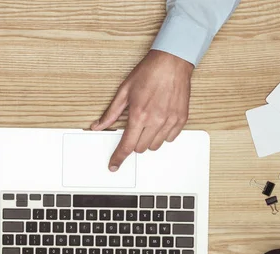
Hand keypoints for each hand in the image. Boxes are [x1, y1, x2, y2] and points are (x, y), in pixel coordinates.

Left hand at [91, 50, 193, 170]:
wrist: (172, 61)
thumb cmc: (149, 73)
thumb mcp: (124, 91)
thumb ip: (111, 113)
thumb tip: (98, 125)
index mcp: (139, 114)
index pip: (126, 145)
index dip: (118, 157)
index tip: (114, 165)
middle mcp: (155, 120)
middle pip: (140, 148)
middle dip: (134, 143)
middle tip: (134, 129)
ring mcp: (170, 121)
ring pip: (155, 146)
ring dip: (148, 140)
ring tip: (147, 124)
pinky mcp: (181, 119)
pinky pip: (170, 138)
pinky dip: (163, 136)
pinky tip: (159, 123)